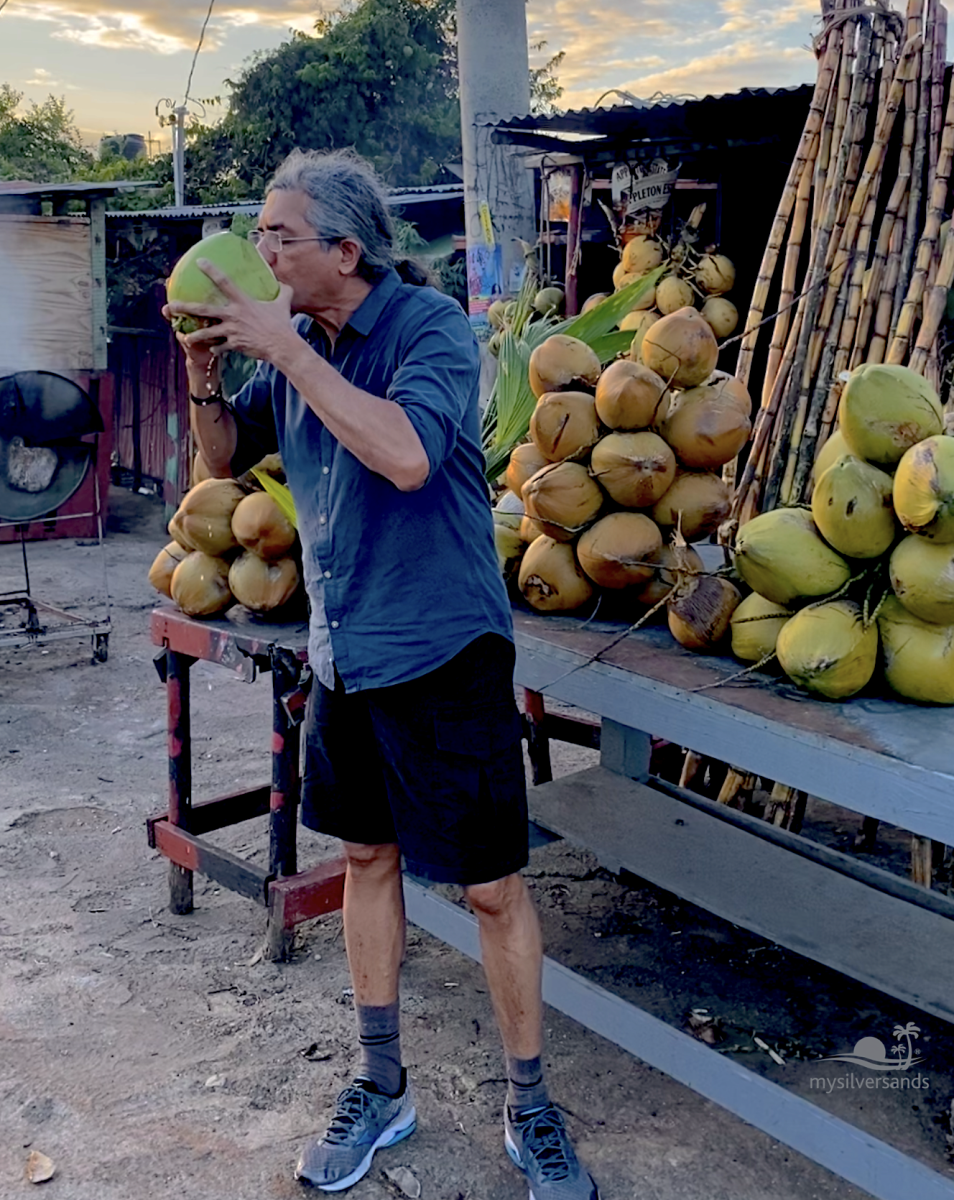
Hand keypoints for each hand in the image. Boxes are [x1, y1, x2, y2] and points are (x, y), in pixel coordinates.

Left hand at [167, 259, 295, 365]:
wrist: (281, 346)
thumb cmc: (282, 323)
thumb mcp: (283, 302)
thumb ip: (282, 291)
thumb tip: (284, 284)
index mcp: (242, 302)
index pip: (224, 282)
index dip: (211, 270)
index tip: (199, 262)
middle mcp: (233, 315)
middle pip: (204, 310)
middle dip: (186, 307)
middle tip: (172, 305)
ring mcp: (232, 331)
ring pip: (207, 332)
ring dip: (195, 335)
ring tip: (185, 337)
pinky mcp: (234, 344)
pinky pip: (220, 347)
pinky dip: (216, 349)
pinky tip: (212, 350)